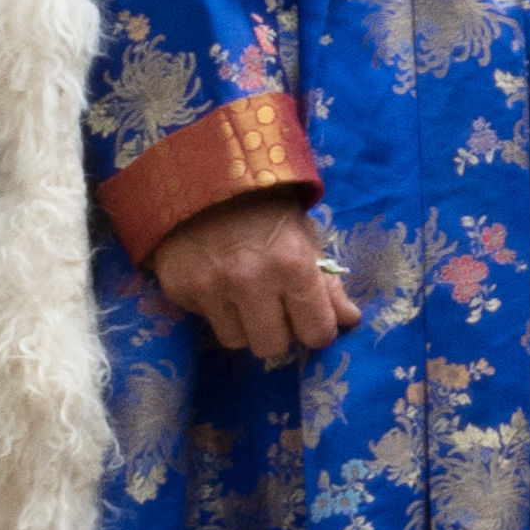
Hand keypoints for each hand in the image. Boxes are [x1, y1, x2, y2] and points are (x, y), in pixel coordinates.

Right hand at [148, 188, 357, 362]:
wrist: (207, 183)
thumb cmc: (268, 213)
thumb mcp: (307, 240)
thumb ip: (328, 285)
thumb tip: (350, 320)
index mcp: (294, 266)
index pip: (316, 331)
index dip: (317, 331)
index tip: (312, 322)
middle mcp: (251, 281)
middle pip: (271, 346)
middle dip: (279, 333)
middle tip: (276, 311)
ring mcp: (210, 288)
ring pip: (236, 341)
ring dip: (245, 326)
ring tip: (245, 298)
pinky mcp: (179, 290)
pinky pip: (205, 322)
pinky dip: (215, 312)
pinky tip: (218, 285)